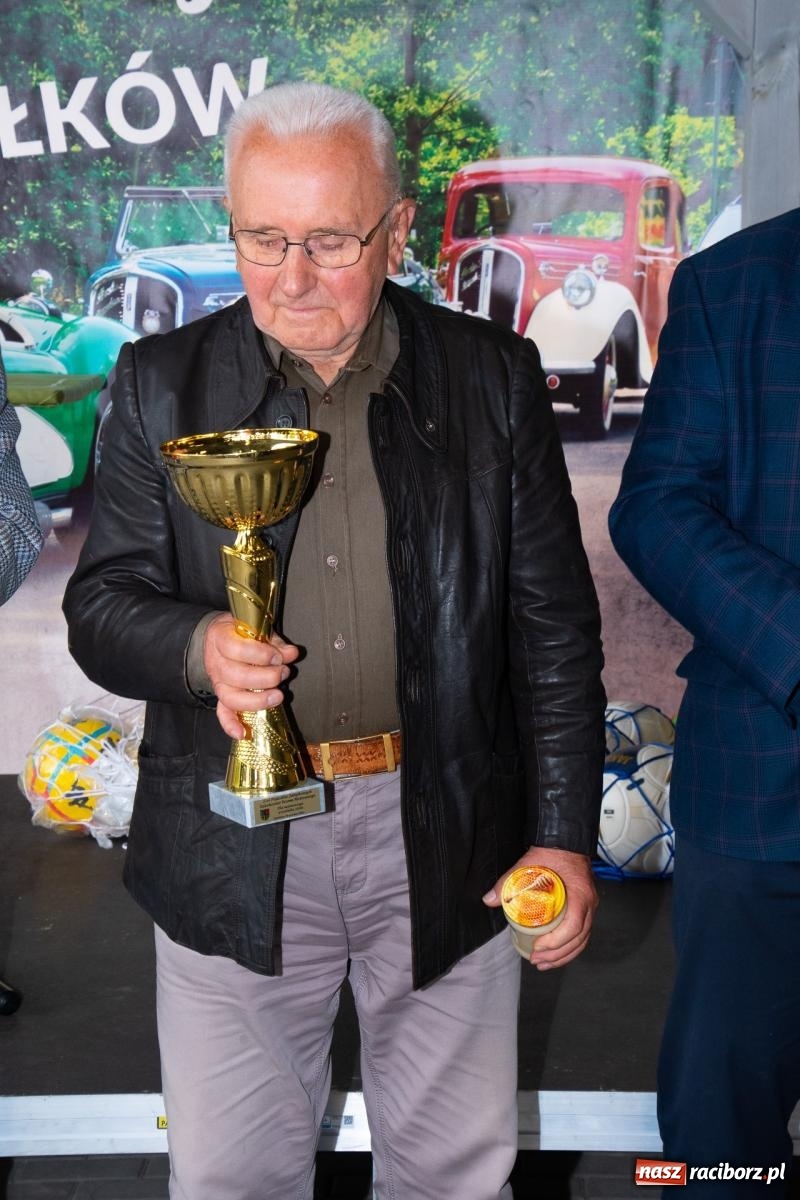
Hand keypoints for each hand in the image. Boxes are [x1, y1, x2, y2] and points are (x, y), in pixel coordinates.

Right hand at [202, 613, 299, 738]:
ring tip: (278, 695)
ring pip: (231, 697)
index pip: (236, 649)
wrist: (220, 636)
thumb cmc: (242, 632)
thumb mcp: (257, 629)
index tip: (278, 656)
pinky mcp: (222, 697)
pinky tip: (243, 733)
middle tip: (283, 673)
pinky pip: (222, 713)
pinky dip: (230, 725)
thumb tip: (292, 653)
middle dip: (265, 677)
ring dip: (257, 700)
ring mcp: (218, 682)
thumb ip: (274, 642)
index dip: (260, 655)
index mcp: (221, 639)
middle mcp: (216, 663)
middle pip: (236, 676)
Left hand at [483, 846, 597, 969]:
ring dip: (564, 955)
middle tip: (536, 960)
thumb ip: (508, 882)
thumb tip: (489, 899)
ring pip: (582, 940)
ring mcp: (590, 907)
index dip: (557, 942)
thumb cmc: (552, 852)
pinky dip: (570, 947)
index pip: (573, 926)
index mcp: (579, 894)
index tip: (538, 947)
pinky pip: (582, 934)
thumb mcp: (528, 865)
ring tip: (543, 963)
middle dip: (557, 954)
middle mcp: (589, 903)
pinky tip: (556, 954)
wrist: (566, 840)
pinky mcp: (585, 908)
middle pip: (578, 939)